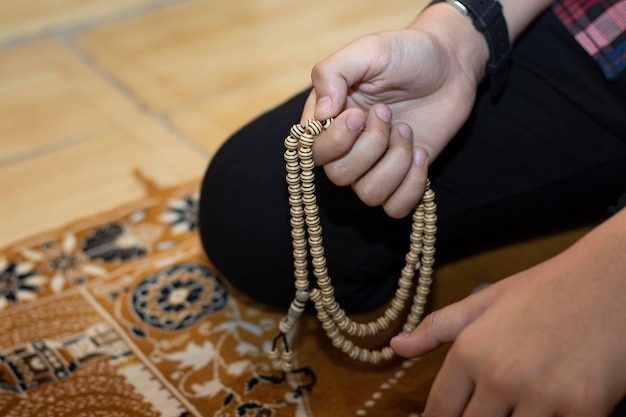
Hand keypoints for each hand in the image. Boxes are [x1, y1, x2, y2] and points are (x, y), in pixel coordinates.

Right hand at [301, 5, 487, 217]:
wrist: (451, 64)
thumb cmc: (406, 53)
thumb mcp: (367, 50)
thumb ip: (332, 73)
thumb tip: (321, 114)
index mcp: (330, 119)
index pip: (313, 152)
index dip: (335, 141)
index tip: (358, 114)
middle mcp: (348, 147)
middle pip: (339, 176)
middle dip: (370, 147)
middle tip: (388, 113)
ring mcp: (375, 166)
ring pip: (369, 195)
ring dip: (394, 163)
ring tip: (407, 130)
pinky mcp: (403, 178)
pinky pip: (396, 207)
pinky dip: (411, 186)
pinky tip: (421, 154)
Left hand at [390, 210, 625, 415]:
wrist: (610, 279)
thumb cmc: (545, 289)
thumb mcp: (484, 301)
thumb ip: (436, 328)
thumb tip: (396, 347)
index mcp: (471, 351)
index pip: (440, 410)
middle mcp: (500, 377)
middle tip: (487, 407)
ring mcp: (543, 398)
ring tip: (513, 404)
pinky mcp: (583, 411)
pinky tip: (544, 409)